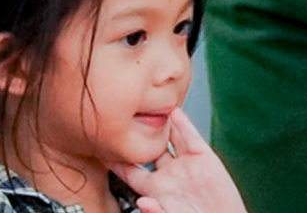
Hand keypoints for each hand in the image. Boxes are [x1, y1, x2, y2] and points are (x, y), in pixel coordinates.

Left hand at [111, 109, 246, 212]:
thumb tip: (142, 204)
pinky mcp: (204, 159)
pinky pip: (190, 137)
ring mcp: (186, 165)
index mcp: (156, 190)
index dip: (117, 161)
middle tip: (122, 117)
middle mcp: (169, 174)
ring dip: (160, 123)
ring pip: (169, 138)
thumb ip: (156, 212)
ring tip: (147, 105)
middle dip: (137, 135)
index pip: (131, 171)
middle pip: (148, 149)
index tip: (102, 148)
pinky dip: (183, 124)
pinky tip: (175, 112)